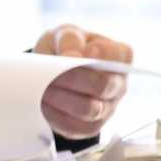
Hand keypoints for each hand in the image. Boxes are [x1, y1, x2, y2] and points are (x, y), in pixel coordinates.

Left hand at [34, 24, 132, 139]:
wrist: (52, 69)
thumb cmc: (63, 48)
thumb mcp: (64, 34)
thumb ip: (69, 40)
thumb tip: (72, 56)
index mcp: (118, 55)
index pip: (115, 56)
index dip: (94, 56)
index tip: (71, 56)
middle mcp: (118, 82)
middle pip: (102, 85)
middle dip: (72, 79)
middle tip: (49, 74)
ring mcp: (108, 106)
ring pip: (89, 109)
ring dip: (62, 98)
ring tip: (43, 88)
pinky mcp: (89, 126)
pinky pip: (75, 126)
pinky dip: (55, 115)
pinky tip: (43, 103)